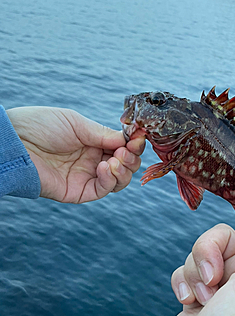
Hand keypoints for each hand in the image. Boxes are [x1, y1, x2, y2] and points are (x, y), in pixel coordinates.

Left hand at [7, 107, 144, 202]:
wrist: (15, 143)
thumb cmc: (40, 126)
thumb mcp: (76, 123)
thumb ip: (103, 134)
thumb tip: (129, 140)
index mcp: (93, 142)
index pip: (122, 148)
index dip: (133, 145)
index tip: (139, 138)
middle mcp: (92, 161)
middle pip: (125, 166)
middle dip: (131, 158)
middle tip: (127, 151)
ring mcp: (85, 177)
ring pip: (118, 181)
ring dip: (124, 170)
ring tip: (115, 160)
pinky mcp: (78, 192)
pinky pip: (102, 191)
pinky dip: (110, 180)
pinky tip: (105, 167)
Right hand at [165, 212, 234, 315]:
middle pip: (224, 236)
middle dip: (210, 250)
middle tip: (213, 275)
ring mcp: (218, 286)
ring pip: (201, 251)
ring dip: (196, 269)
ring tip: (203, 297)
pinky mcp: (194, 293)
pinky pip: (184, 268)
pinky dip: (183, 281)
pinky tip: (187, 302)